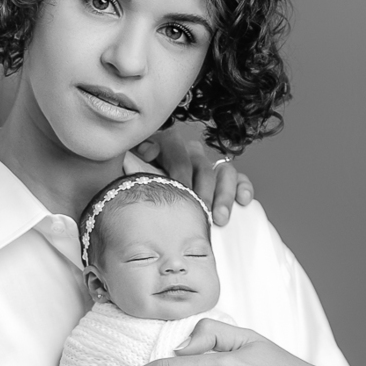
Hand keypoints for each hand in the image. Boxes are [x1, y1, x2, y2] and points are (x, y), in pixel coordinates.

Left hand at [133, 128, 253, 225]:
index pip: (175, 150)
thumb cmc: (131, 196)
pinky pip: (238, 178)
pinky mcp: (222, 180)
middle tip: (201, 212)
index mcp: (161, 146)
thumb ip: (126, 166)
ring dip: (222, 194)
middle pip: (200, 163)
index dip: (178, 171)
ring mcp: (205, 165)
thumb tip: (139, 154)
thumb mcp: (123, 179)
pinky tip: (243, 202)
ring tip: (218, 219)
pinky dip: (242, 187)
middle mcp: (185, 152)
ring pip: (221, 170)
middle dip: (202, 190)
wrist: (143, 213)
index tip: (179, 193)